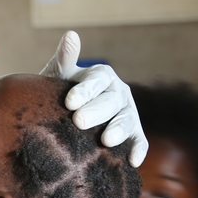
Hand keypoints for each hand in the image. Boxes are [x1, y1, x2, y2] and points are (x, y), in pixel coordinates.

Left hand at [41, 31, 147, 166]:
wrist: (63, 120)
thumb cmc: (60, 95)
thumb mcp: (58, 76)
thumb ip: (64, 59)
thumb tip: (71, 36)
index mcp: (101, 76)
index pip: (96, 80)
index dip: (84, 90)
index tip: (69, 102)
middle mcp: (118, 93)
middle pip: (111, 101)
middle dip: (96, 112)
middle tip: (78, 122)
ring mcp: (127, 113)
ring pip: (127, 120)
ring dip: (118, 130)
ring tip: (106, 141)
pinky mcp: (133, 134)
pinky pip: (139, 140)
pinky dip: (138, 149)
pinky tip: (132, 161)